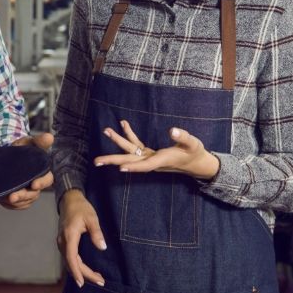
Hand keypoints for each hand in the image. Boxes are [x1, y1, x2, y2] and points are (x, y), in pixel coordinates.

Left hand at [0, 132, 53, 209]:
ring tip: (5, 196)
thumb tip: (49, 137)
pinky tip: (3, 198)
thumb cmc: (20, 149)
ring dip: (15, 201)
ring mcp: (27, 193)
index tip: (34, 184)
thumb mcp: (28, 142)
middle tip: (13, 196)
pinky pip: (15, 206)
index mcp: (42, 172)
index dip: (42, 183)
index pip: (47, 180)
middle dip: (23, 196)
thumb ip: (39, 141)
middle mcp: (36, 185)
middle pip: (34, 195)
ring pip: (24, 202)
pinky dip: (9, 204)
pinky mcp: (18, 200)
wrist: (4, 157)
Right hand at [57, 190, 105, 287]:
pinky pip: (69, 258)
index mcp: (69, 236)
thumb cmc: (81, 208)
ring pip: (70, 262)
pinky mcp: (64, 243)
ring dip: (82, 271)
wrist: (69, 200)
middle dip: (85, 275)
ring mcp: (62, 243)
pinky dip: (77, 266)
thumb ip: (97, 233)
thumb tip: (102, 248)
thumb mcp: (92, 218)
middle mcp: (63, 241)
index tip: (82, 283)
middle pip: (72, 263)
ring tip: (97, 278)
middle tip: (101, 281)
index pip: (72, 258)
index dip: (77, 272)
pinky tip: (86, 270)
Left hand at [95, 121, 219, 179]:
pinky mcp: (150, 154)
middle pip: (130, 161)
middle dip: (113, 160)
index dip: (133, 167)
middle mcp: (153, 161)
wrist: (196, 163)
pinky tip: (123, 124)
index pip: (145, 165)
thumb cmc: (195, 153)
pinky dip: (129, 135)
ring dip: (118, 141)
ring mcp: (150, 157)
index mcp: (162, 160)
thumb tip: (172, 130)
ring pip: (130, 151)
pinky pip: (136, 144)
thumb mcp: (193, 143)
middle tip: (96, 161)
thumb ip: (183, 137)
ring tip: (106, 130)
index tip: (120, 168)